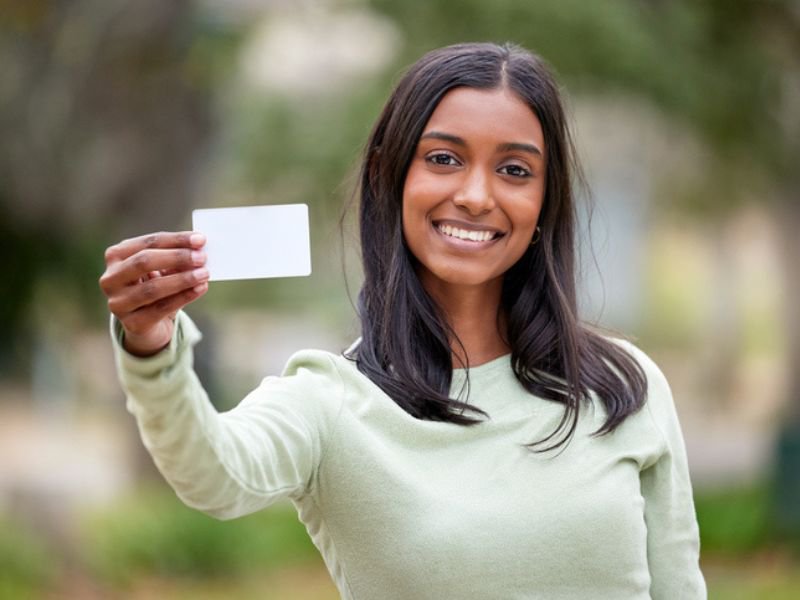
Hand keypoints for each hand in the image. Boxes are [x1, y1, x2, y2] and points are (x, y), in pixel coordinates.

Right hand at [99, 231, 208, 356]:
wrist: (147, 326)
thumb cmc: (156, 289)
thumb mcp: (163, 271)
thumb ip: (176, 261)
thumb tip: (198, 251)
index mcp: (116, 256)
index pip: (147, 243)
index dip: (175, 240)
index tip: (200, 239)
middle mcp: (111, 278)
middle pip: (144, 262)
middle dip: (176, 258)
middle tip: (201, 257)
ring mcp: (118, 302)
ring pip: (152, 288)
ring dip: (182, 279)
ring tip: (204, 274)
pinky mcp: (131, 323)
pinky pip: (161, 308)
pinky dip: (184, 297)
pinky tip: (200, 289)